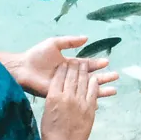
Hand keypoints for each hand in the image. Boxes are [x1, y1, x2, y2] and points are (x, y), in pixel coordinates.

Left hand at [0, 36, 118, 97]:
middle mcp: (70, 76)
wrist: (24, 68)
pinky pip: (77, 97)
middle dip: (103, 77)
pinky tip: (98, 101)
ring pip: (86, 88)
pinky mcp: (62, 95)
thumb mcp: (55, 43)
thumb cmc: (37, 55)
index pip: (87, 65)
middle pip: (90, 77)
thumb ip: (70, 41)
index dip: (97, 64)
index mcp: (69, 64)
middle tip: (116, 76)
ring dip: (100, 89)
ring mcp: (67, 87)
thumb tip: (86, 38)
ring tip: (113, 89)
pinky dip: (87, 99)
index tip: (107, 63)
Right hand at [40, 62, 97, 139]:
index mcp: (53, 97)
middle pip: (72, 77)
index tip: (64, 63)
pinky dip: (93, 83)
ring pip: (83, 82)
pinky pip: (93, 92)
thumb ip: (53, 99)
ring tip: (85, 65)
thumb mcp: (47, 112)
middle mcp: (66, 97)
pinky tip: (94, 78)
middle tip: (76, 61)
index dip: (62, 68)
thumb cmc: (51, 132)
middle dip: (74, 67)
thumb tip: (59, 90)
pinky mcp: (89, 109)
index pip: (58, 77)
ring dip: (85, 72)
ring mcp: (79, 102)